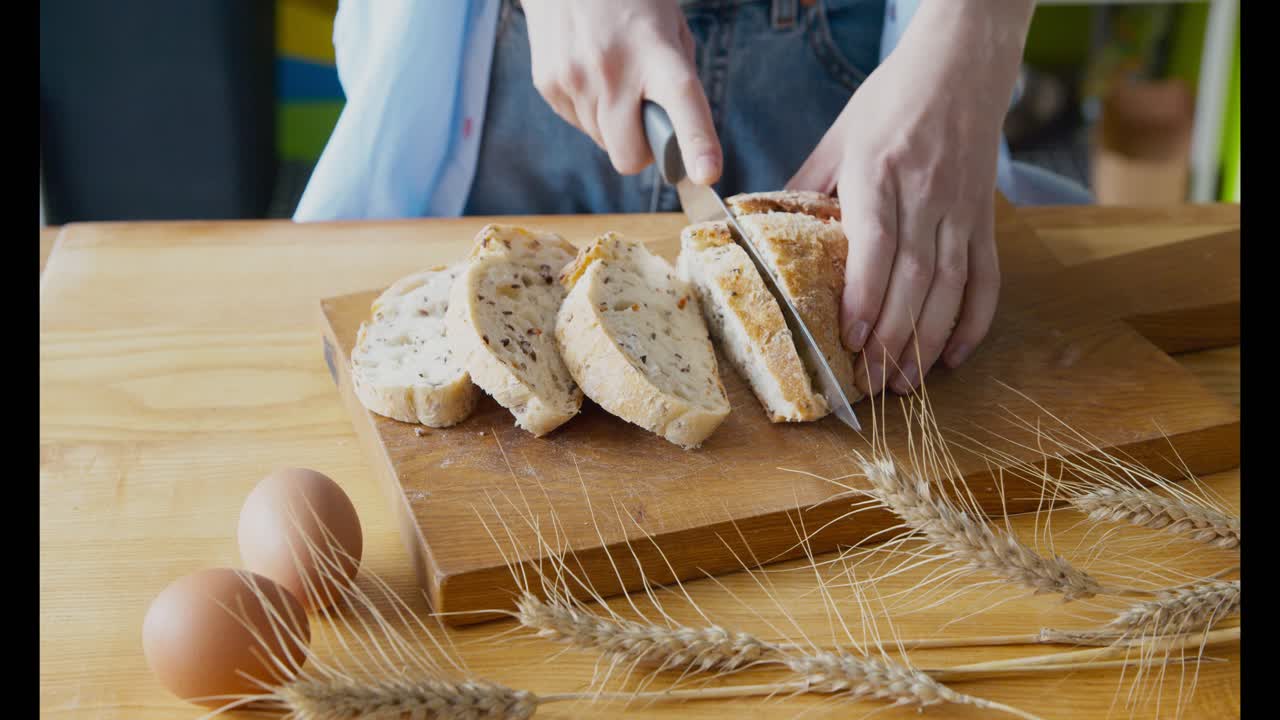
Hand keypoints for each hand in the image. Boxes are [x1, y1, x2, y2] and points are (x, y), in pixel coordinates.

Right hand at [523, 0, 721, 183]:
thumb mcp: (670, 27)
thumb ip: (679, 79)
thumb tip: (680, 135)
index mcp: (654, 50)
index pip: (681, 102)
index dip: (696, 143)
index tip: (706, 175)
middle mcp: (612, 68)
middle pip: (629, 156)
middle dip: (641, 149)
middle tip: (645, 118)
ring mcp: (574, 79)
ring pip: (603, 142)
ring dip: (613, 123)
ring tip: (612, 76)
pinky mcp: (548, 85)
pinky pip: (580, 124)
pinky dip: (590, 109)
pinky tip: (589, 72)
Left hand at [787, 1, 1033, 396]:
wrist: (962, 64)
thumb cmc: (892, 99)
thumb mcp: (838, 136)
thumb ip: (805, 186)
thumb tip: (758, 228)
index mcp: (879, 173)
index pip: (875, 244)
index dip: (864, 297)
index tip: (850, 339)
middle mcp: (925, 195)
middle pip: (912, 278)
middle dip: (892, 338)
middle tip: (872, 383)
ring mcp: (960, 208)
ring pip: (950, 286)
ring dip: (928, 340)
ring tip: (906, 382)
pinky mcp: (984, 218)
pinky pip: (986, 277)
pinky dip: (974, 321)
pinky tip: (953, 354)